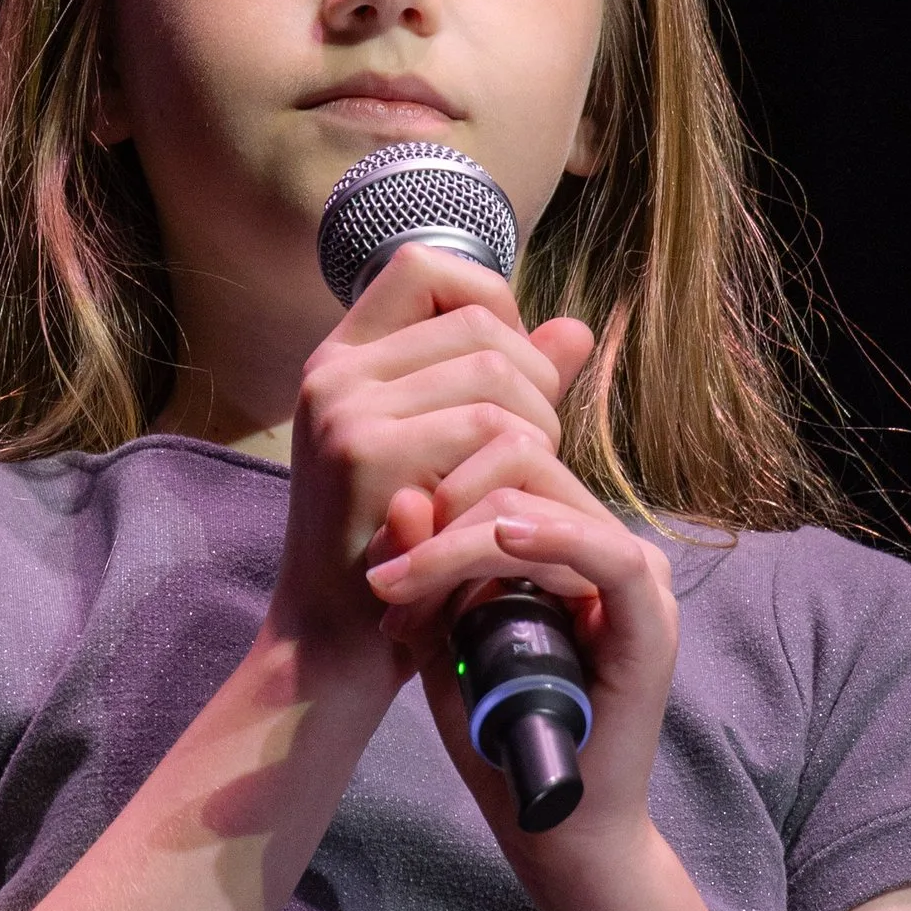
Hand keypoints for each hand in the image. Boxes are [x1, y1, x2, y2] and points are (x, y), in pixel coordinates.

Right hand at [269, 246, 592, 667]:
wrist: (335, 644)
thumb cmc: (397, 549)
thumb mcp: (442, 455)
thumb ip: (505, 388)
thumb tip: (576, 330)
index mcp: (342, 360)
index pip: (424, 266)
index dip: (488, 301)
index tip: (510, 371)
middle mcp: (334, 372)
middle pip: (479, 322)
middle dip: (534, 381)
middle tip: (532, 452)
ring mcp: (346, 410)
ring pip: (495, 373)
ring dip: (537, 429)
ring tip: (520, 485)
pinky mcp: (367, 455)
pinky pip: (488, 428)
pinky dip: (521, 468)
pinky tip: (504, 511)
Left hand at [365, 465, 680, 852]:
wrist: (549, 826)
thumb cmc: (497, 735)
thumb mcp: (442, 640)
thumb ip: (425, 574)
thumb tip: (399, 495)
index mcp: (563, 545)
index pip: (503, 470)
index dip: (436, 498)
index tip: (384, 568)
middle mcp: (604, 552)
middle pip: (523, 472)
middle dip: (441, 519)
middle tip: (389, 586)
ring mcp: (635, 585)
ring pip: (545, 509)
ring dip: (461, 541)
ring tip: (406, 592)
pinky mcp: (649, 625)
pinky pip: (610, 557)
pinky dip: (554, 539)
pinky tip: (503, 539)